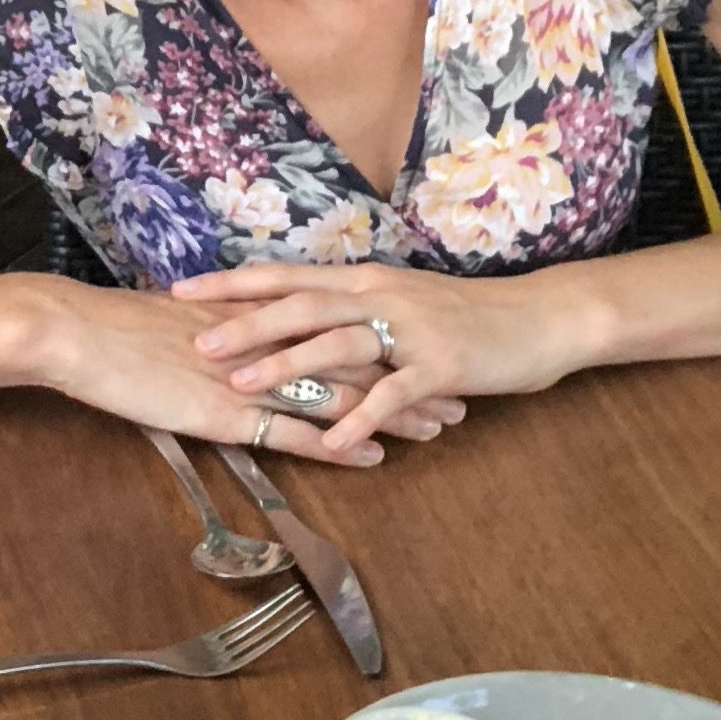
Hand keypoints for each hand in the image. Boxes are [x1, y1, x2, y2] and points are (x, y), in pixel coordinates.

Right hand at [28, 275, 462, 468]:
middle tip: (458, 392)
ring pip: (340, 395)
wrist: (80, 334)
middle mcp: (266, 342)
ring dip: (394, 413)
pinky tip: (376, 457)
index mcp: (257, 317)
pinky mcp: (229, 414)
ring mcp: (251, 378)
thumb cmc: (117, 331)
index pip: (336, 328)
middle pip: (357, 358)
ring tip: (441, 428)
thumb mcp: (181, 324)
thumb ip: (221, 334)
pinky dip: (340, 444)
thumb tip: (243, 344)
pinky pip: (296, 432)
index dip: (384, 342)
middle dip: (411, 377)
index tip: (423, 353)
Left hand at [170, 265, 593, 458]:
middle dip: (244, 325)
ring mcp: (410, 331)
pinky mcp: (441, 367)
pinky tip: (332, 443)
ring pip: (337, 344)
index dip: (232, 283)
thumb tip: (295, 320)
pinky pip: (393, 393)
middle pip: (300, 306)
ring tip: (241, 386)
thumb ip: (351, 309)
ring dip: (286, 366)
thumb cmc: (466, 315)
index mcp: (364, 281)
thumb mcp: (400, 302)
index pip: (285, 276)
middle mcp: (380, 298)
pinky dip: (360, 418)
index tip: (181, 289)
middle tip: (195, 341)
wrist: (539, 319)